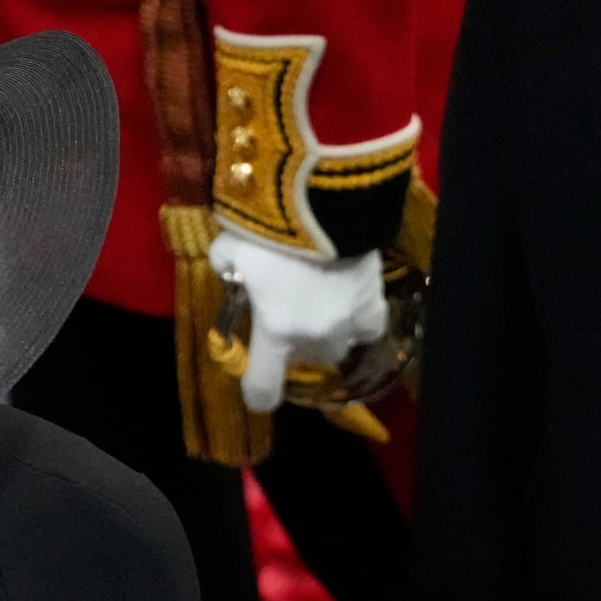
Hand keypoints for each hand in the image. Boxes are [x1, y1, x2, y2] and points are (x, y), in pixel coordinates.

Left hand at [208, 234, 388, 412]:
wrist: (327, 204)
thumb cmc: (271, 232)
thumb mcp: (230, 250)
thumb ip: (225, 267)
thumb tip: (227, 267)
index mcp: (275, 331)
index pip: (265, 386)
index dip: (259, 396)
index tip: (257, 397)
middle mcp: (315, 335)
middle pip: (306, 362)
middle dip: (295, 351)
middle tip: (286, 326)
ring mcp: (349, 320)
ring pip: (339, 348)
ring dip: (326, 339)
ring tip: (318, 317)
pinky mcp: (374, 299)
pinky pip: (370, 327)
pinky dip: (360, 324)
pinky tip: (351, 309)